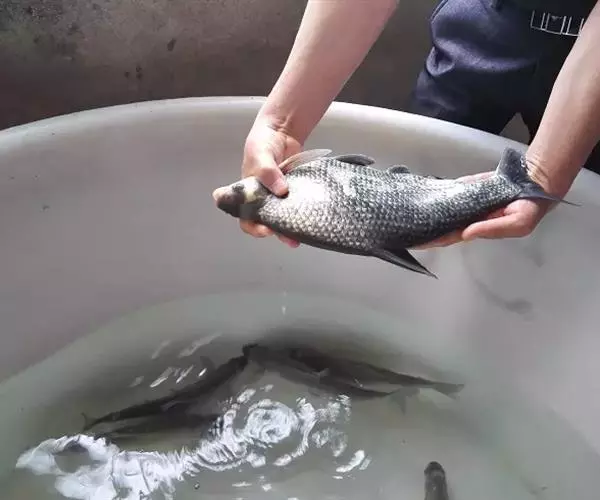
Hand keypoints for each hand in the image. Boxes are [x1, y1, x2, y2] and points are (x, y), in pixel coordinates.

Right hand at [239, 119, 301, 247]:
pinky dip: (303, 213)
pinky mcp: (293, 192)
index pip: (245, 217)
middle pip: (267, 222)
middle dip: (278, 232)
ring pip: (284, 217)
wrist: (282, 130)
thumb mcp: (260, 154)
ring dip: (292, 227)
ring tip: (303, 235)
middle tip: (290, 239)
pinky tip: (312, 218)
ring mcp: (279, 197)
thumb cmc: (263, 142)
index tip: (266, 229)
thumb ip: (267, 172)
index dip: (254, 227)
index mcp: (247, 194)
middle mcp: (262, 199)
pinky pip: (297, 205)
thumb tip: (281, 190)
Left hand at [414, 171, 553, 248]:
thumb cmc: (530, 207)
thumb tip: (466, 233)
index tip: (416, 241)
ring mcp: (468, 203)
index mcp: (478, 228)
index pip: (450, 236)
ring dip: (428, 212)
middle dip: (425, 228)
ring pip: (443, 209)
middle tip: (404, 230)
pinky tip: (423, 196)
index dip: (434, 239)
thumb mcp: (517, 223)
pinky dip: (437, 194)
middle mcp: (470, 218)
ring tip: (407, 214)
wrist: (536, 183)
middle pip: (442, 224)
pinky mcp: (468, 188)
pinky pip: (450, 192)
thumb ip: (491, 228)